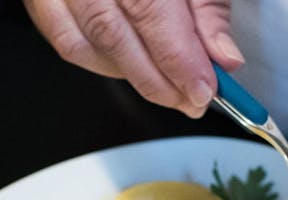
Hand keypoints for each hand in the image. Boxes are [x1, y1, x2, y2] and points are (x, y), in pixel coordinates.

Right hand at [24, 0, 243, 116]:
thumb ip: (209, 6)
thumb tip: (223, 56)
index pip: (149, 11)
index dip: (177, 59)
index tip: (204, 90)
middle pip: (113, 33)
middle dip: (156, 79)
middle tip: (190, 101)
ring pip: (84, 42)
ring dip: (128, 75)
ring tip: (166, 89)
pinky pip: (64, 38)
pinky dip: (99, 62)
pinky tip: (129, 68)